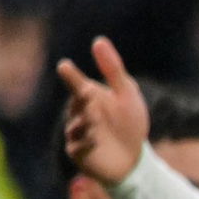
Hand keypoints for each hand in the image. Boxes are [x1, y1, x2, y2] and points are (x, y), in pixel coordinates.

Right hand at [56, 37, 149, 186]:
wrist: (133, 158)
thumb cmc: (128, 122)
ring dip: (86, 122)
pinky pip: (78, 148)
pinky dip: (86, 144)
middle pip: (78, 105)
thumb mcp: (126, 94)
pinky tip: (95, 140)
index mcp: (88, 97)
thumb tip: (98, 40)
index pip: (77, 84)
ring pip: (76, 127)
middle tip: (87, 93)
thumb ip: (113, 69)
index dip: (72, 76)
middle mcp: (78, 113)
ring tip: (95, 118)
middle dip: (83, 100)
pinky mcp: (79, 154)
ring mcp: (77, 134)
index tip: (65, 66)